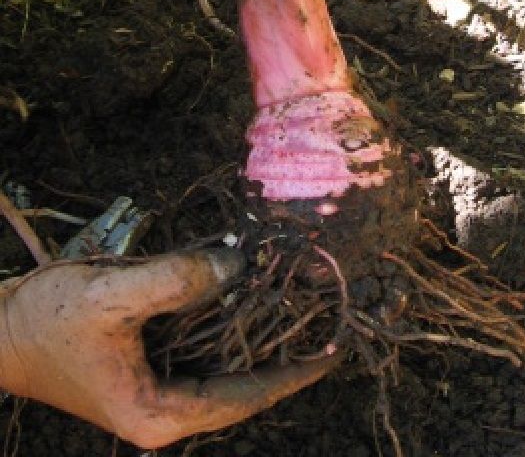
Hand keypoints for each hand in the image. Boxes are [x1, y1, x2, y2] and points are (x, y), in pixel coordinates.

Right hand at [0, 250, 337, 448]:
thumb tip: (236, 265)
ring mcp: (156, 393)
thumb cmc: (47, 321)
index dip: (294, 373)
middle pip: (240, 388)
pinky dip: (228, 329)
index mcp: (159, 414)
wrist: (1, 331)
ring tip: (300, 311)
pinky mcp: (149, 370)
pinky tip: (247, 301)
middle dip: (283, 355)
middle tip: (326, 321)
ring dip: (259, 341)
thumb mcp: (111, 296)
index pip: (245, 398)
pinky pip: (203, 353)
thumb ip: (176, 280)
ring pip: (223, 369)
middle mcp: (163, 413)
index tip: (336, 348)